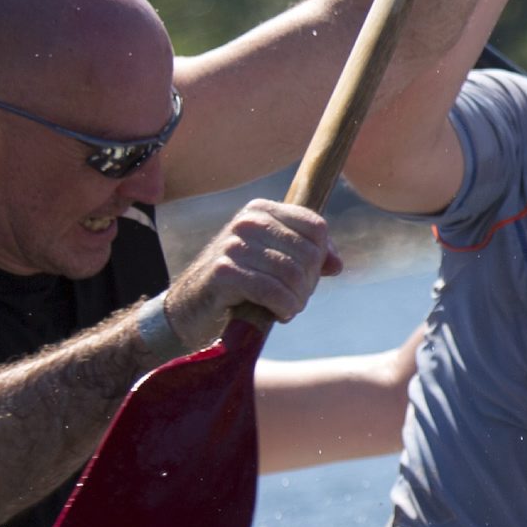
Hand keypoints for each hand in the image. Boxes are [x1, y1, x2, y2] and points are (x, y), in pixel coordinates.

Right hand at [166, 197, 338, 343]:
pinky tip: (277, 315)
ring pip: (293, 274)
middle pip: (308, 253)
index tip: (306, 279)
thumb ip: (308, 257)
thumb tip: (337, 264)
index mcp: (261, 210)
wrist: (189, 311)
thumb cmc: (236, 287)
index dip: (321, 258)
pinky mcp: (224, 272)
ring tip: (286, 309)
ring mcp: (233, 245)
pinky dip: (283, 308)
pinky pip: (273, 291)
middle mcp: (247, 221)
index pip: (316, 227)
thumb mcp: (273, 265)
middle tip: (293, 300)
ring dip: (297, 300)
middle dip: (307, 284)